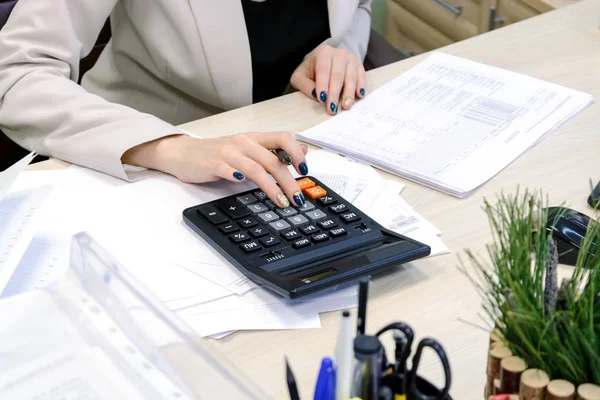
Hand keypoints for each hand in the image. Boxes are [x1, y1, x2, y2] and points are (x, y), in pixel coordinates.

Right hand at [123, 132, 309, 207]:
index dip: (297, 153)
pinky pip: (230, 170)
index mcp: (254, 138)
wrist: (184, 153)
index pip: (283, 138)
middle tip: (297, 199)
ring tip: (282, 202)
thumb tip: (304, 151)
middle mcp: (243, 142)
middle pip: (273, 160)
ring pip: (257, 168)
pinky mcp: (213, 164)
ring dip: (272, 187)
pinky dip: (240, 178)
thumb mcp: (248, 149)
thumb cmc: (218, 153)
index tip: (304, 171)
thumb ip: (274, 151)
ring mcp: (228, 152)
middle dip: (289, 181)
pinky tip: (245, 186)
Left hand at [290, 45, 365, 114]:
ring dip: (348, 93)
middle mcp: (339, 53)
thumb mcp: (300, 77)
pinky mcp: (358, 65)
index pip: (323, 70)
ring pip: (351, 76)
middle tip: (332, 108)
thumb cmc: (311, 71)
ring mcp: (350, 58)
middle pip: (338, 75)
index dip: (322, 85)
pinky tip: (359, 95)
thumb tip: (315, 94)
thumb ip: (305, 85)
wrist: (323, 61)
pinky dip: (360, 86)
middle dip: (335, 93)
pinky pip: (361, 76)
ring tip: (346, 106)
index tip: (322, 99)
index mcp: (323, 53)